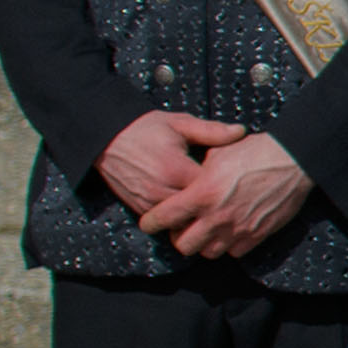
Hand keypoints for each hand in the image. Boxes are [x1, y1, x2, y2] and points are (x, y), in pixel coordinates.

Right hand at [99, 108, 244, 216]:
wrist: (106, 138)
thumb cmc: (145, 128)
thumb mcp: (179, 123)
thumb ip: (211, 131)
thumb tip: (241, 132)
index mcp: (176, 170)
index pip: (213, 190)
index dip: (229, 187)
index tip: (239, 182)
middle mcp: (162, 191)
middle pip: (200, 211)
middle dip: (216, 207)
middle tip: (232, 200)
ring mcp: (149, 203)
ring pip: (183, 221)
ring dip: (197, 216)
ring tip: (214, 208)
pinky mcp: (139, 208)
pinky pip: (166, 223)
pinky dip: (180, 219)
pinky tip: (192, 211)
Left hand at [140, 129, 312, 257]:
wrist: (293, 161)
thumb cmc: (255, 152)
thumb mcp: (218, 153)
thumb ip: (198, 172)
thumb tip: (189, 181)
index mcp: (201, 194)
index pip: (163, 217)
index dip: (151, 223)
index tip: (149, 223)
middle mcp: (216, 216)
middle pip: (183, 245)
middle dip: (180, 238)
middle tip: (183, 228)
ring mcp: (237, 229)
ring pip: (208, 253)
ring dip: (205, 244)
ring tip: (208, 231)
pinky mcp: (257, 235)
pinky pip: (234, 252)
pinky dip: (229, 245)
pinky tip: (231, 230)